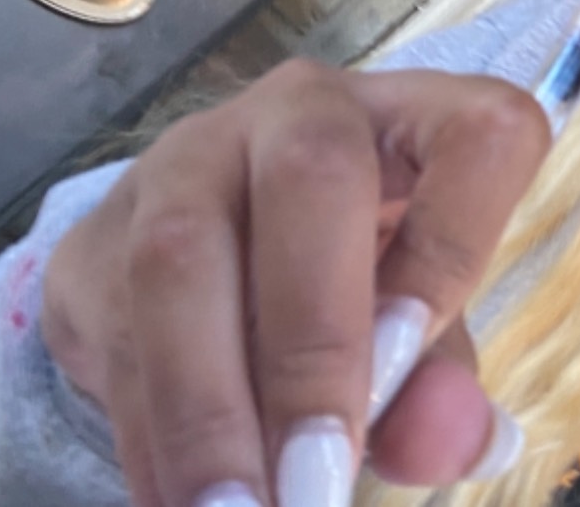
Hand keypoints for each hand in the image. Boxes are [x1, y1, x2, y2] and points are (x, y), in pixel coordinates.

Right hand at [40, 60, 552, 506]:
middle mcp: (305, 111)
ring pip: (183, 257)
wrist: (219, 254)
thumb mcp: (417, 326)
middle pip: (313, 176)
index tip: (415, 355)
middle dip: (314, 343)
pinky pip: (115, 327)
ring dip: (211, 408)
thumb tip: (464, 445)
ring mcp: (188, 158)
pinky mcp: (99, 234)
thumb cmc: (358, 279)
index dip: (455, 241)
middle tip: (318, 478)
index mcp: (420, 117)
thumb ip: (442, 384)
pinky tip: (183, 500)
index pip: (480, 133)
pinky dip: (151, 432)